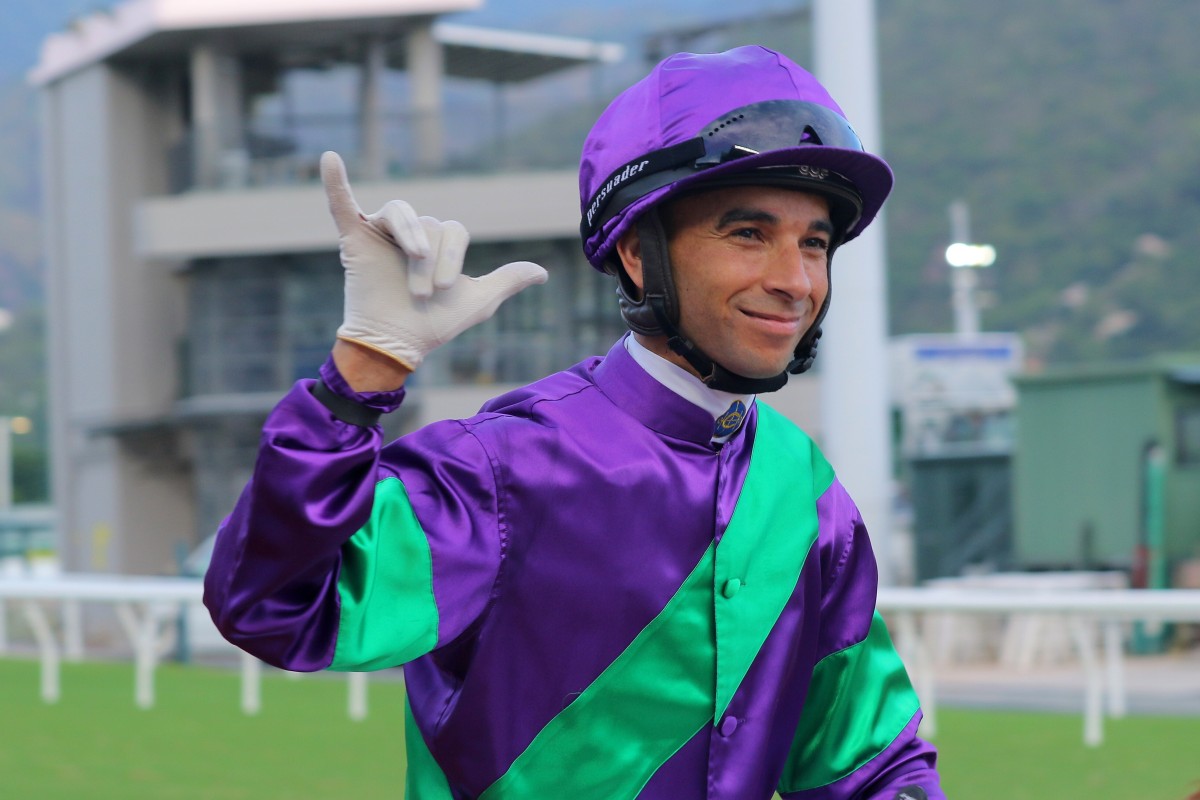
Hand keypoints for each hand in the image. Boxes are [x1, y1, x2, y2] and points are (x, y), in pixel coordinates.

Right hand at [320, 151, 547, 371]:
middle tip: (424, 294)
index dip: (453, 259)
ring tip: (412, 258)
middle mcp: (410, 232)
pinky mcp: (353, 239)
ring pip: (400, 211)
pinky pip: (341, 204)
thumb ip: (508, 280)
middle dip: (430, 261)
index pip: (454, 230)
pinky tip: (329, 159)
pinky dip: (334, 182)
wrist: (396, 345)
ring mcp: (380, 233)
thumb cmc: (436, 325)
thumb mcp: (479, 302)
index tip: (445, 291)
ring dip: (409, 235)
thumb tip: (543, 272)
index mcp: (437, 242)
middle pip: (429, 222)